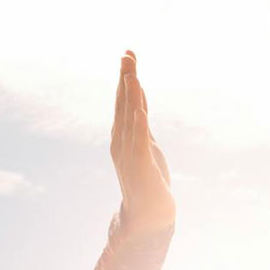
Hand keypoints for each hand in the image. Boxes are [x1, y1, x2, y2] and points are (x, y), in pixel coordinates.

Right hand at [109, 49, 175, 241]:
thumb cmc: (148, 183)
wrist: (147, 216)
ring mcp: (129, 153)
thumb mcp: (146, 147)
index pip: (124, 103)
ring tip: (131, 72)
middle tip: (127, 53)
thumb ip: (141, 126)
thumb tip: (138, 105)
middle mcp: (121, 142)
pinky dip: (139, 122)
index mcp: (122, 137)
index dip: (126, 79)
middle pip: (123, 104)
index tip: (129, 55)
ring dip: (130, 94)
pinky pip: (139, 139)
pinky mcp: (140, 164)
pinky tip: (140, 108)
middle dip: (125, 78)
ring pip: (129, 117)